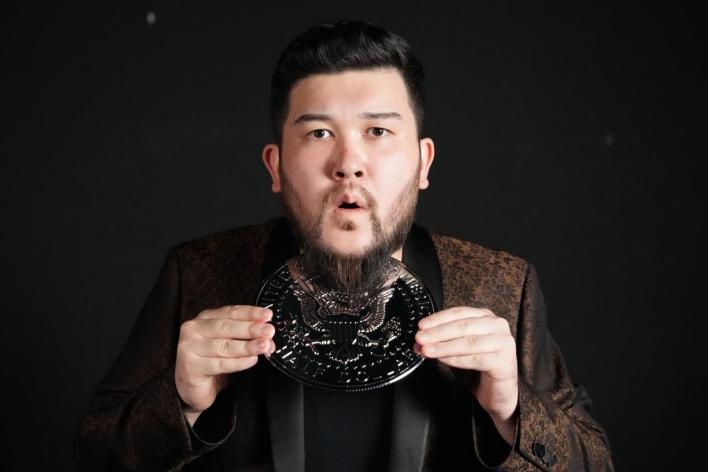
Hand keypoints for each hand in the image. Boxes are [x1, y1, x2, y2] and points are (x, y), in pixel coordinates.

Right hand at [175, 305, 274, 424]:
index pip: (231, 312)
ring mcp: (189, 347)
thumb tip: (269, 339)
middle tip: (268, 331)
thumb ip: (247, 339)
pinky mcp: (190, 366)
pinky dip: (238, 362)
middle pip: (226, 326)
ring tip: (264, 346)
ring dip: (247, 346)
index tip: (268, 315)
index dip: (250, 313)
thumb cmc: (212, 363)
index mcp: (205, 318)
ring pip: (223, 345)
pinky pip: (219, 364)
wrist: (192, 389)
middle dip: (250, 328)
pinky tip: (251, 360)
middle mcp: (194, 329)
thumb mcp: (231, 346)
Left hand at [415, 307, 517, 442]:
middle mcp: (497, 325)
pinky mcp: (504, 361)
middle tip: (420, 339)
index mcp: (485, 316)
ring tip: (427, 351)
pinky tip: (442, 360)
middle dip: (438, 333)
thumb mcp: (457, 349)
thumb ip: (441, 342)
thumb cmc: (479, 366)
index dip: (438, 319)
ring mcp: (503, 342)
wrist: (499, 391)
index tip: (421, 326)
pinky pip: (475, 359)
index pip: (458, 313)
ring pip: (468, 342)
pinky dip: (456, 359)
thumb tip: (420, 341)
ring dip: (444, 346)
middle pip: (462, 326)